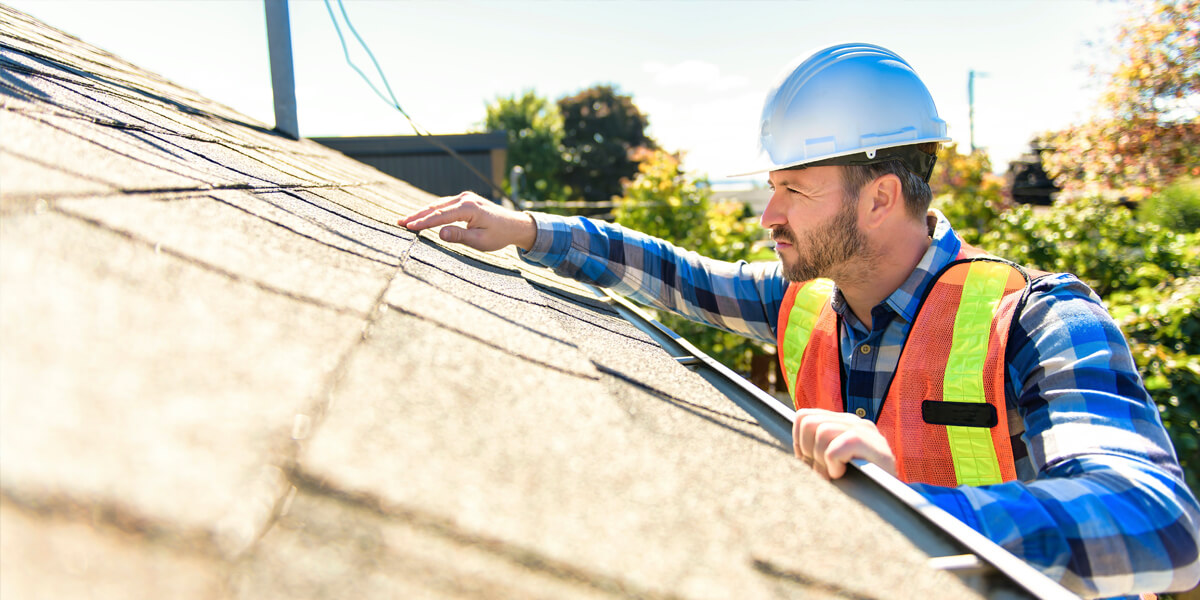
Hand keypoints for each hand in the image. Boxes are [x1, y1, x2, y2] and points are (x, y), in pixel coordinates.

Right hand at [399, 192, 536, 251]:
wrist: (514, 225)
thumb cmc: (499, 235)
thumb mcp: (480, 240)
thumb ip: (459, 236)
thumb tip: (439, 233)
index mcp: (469, 208)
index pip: (440, 215)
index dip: (423, 222)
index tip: (408, 227)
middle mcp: (465, 198)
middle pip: (436, 207)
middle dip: (417, 215)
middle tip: (399, 222)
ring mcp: (465, 197)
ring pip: (438, 204)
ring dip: (422, 212)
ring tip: (405, 220)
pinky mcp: (465, 200)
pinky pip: (444, 204)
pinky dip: (432, 210)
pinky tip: (421, 216)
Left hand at [792, 408, 896, 479]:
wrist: (892, 502)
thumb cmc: (855, 485)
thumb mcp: (829, 464)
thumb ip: (813, 451)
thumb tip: (793, 449)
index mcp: (840, 422)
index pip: (804, 416)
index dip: (799, 442)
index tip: (809, 462)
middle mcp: (853, 421)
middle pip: (808, 422)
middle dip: (808, 452)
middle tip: (823, 471)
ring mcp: (865, 430)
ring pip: (822, 432)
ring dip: (822, 460)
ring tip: (834, 475)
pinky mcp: (874, 445)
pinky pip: (837, 448)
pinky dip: (833, 465)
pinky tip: (842, 474)